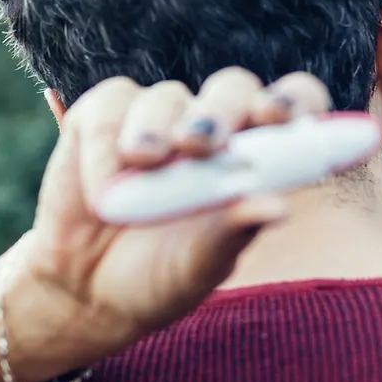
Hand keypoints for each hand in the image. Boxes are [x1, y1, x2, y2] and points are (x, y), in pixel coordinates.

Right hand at [3, 68, 338, 377]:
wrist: (86, 291)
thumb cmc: (159, 277)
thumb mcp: (198, 265)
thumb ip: (232, 233)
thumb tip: (276, 207)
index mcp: (254, 160)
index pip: (293, 107)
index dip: (294, 102)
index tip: (278, 118)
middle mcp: (212, 128)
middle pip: (233, 90)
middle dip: (220, 112)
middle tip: (198, 143)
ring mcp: (159, 116)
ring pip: (168, 97)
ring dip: (155, 128)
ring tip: (142, 163)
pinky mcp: (104, 116)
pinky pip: (112, 105)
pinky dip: (105, 146)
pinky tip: (102, 191)